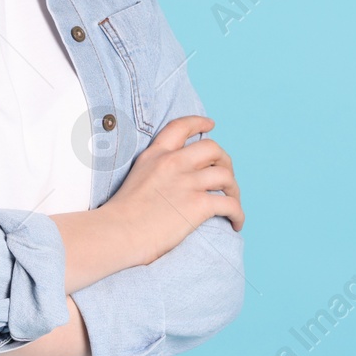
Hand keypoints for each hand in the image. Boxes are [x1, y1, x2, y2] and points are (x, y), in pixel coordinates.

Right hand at [105, 115, 242, 265]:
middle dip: (225, 160)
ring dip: (234, 189)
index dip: (199, 122)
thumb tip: (173, 183)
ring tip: (232, 201)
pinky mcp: (198, 204)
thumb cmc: (120, 216)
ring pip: (226, 175)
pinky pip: (230, 204)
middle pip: (213, 148)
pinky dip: (238, 214)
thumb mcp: (135, 178)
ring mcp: (187, 182)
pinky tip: (236, 223)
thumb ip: (154, 171)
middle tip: (226, 177)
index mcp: (156, 155)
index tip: (211, 124)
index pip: (180, 127)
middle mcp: (173, 163)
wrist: (116, 233)